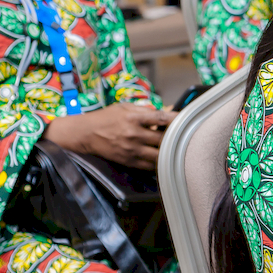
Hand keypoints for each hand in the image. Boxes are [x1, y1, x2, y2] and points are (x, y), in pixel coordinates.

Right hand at [43, 103, 177, 169]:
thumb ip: (145, 110)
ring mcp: (131, 150)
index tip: (188, 119)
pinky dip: (160, 163)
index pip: (162, 118)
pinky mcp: (128, 161)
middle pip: (164, 139)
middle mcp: (134, 134)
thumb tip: (166, 111)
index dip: (177, 119)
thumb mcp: (125, 107)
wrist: (84, 134)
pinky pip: (150, 165)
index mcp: (134, 118)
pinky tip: (166, 159)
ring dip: (170, 152)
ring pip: (160, 155)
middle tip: (185, 136)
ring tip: (177, 149)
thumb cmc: (106, 117)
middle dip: (176, 137)